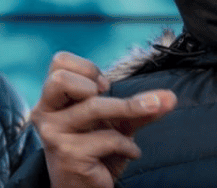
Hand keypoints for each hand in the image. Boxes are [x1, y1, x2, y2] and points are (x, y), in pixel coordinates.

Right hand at [32, 52, 176, 187]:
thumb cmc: (95, 150)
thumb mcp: (116, 123)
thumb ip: (138, 107)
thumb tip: (170, 96)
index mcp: (51, 99)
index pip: (59, 62)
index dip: (86, 68)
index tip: (101, 87)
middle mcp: (46, 113)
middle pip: (63, 79)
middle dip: (96, 83)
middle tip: (107, 94)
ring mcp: (54, 134)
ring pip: (93, 106)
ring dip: (129, 108)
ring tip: (149, 112)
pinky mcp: (68, 154)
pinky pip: (108, 139)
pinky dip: (128, 146)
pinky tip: (130, 153)